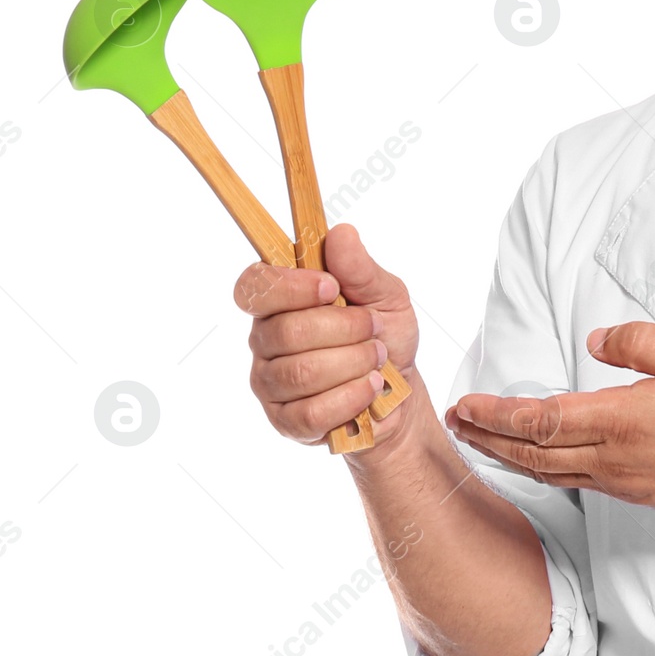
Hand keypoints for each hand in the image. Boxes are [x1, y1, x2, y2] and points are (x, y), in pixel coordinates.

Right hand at [235, 223, 418, 447]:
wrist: (400, 393)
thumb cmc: (385, 338)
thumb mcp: (387, 296)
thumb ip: (362, 269)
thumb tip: (341, 234)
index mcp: (281, 301)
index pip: (254, 287)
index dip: (290, 288)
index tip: (331, 288)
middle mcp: (265, 340)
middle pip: (286, 332)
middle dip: (344, 330)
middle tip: (374, 331)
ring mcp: (270, 383)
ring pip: (300, 373)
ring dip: (353, 363)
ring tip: (377, 359)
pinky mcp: (285, 421)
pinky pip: (311, 412)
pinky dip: (351, 397)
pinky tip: (369, 387)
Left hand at [444, 322, 654, 513]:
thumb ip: (641, 343)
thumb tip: (596, 343)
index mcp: (625, 420)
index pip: (542, 420)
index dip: (497, 414)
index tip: (467, 403)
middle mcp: (614, 459)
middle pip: (531, 453)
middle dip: (486, 436)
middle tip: (453, 421)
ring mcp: (621, 482)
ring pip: (546, 473)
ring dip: (504, 457)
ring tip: (475, 439)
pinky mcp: (631, 493)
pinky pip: (570, 483)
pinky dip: (537, 469)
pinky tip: (529, 459)